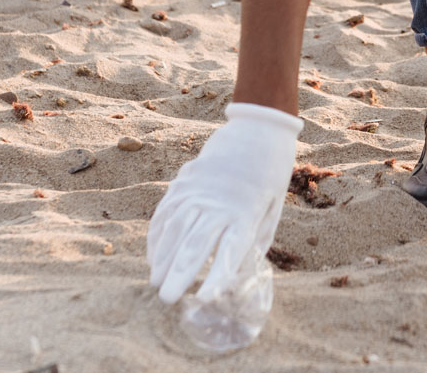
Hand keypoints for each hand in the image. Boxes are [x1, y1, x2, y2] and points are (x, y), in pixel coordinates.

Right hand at [147, 103, 301, 303]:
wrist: (257, 128)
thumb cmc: (269, 174)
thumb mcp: (272, 209)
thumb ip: (254, 240)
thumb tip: (238, 272)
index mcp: (245, 212)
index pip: (230, 250)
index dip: (217, 276)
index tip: (206, 298)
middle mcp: (219, 202)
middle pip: (195, 241)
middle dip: (179, 273)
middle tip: (167, 299)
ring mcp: (198, 189)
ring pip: (175, 226)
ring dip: (163, 256)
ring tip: (155, 281)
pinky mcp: (185, 181)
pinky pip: (166, 210)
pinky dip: (158, 234)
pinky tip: (153, 255)